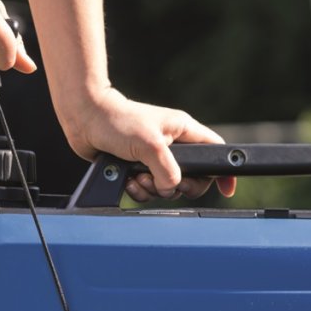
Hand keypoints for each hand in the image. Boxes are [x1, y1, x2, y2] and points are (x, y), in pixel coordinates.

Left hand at [60, 87, 237, 201]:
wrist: (85, 119)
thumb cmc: (116, 121)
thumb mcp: (151, 145)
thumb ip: (169, 171)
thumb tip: (172, 187)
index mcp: (184, 131)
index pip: (215, 151)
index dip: (222, 172)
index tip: (226, 189)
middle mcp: (173, 146)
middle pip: (192, 179)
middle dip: (176, 187)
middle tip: (162, 182)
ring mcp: (155, 159)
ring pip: (168, 188)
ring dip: (151, 189)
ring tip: (136, 176)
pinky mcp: (139, 168)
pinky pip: (148, 190)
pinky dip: (138, 191)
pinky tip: (127, 180)